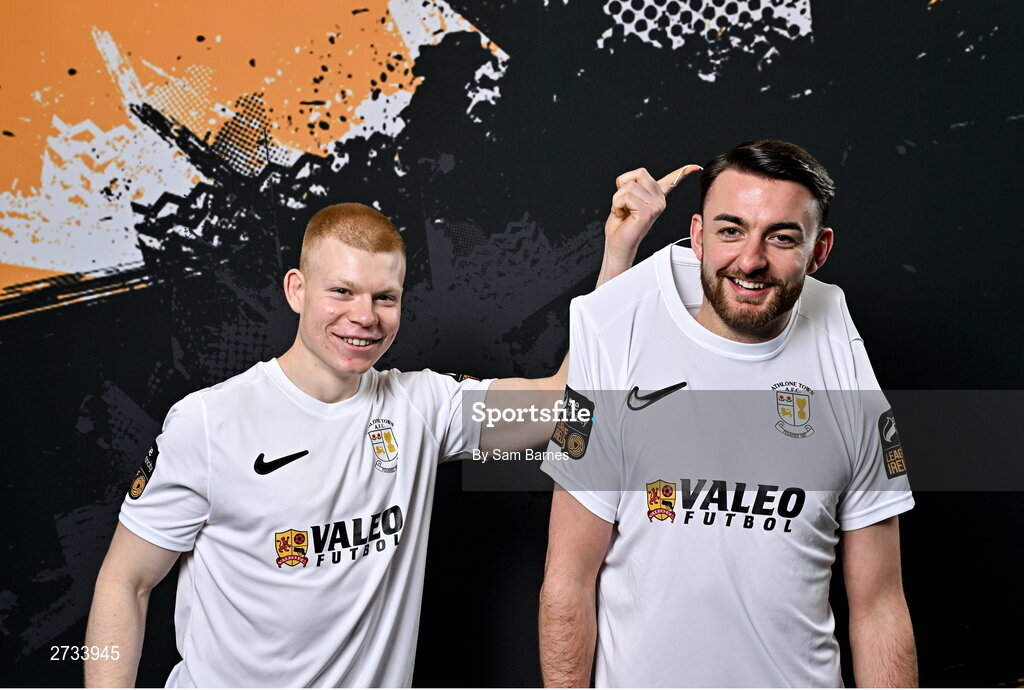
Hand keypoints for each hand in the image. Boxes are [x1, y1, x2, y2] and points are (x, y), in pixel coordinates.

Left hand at [597, 164, 700, 285]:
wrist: (617, 245)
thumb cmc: (620, 226)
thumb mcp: (625, 200)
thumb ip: (632, 187)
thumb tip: (631, 181)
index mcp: (655, 196)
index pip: (671, 180)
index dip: (682, 172)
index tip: (694, 167)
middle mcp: (659, 200)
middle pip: (639, 173)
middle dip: (622, 186)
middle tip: (622, 203)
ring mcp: (656, 206)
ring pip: (630, 185)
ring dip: (617, 198)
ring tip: (621, 210)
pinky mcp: (649, 212)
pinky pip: (626, 197)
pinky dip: (618, 205)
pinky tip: (622, 214)